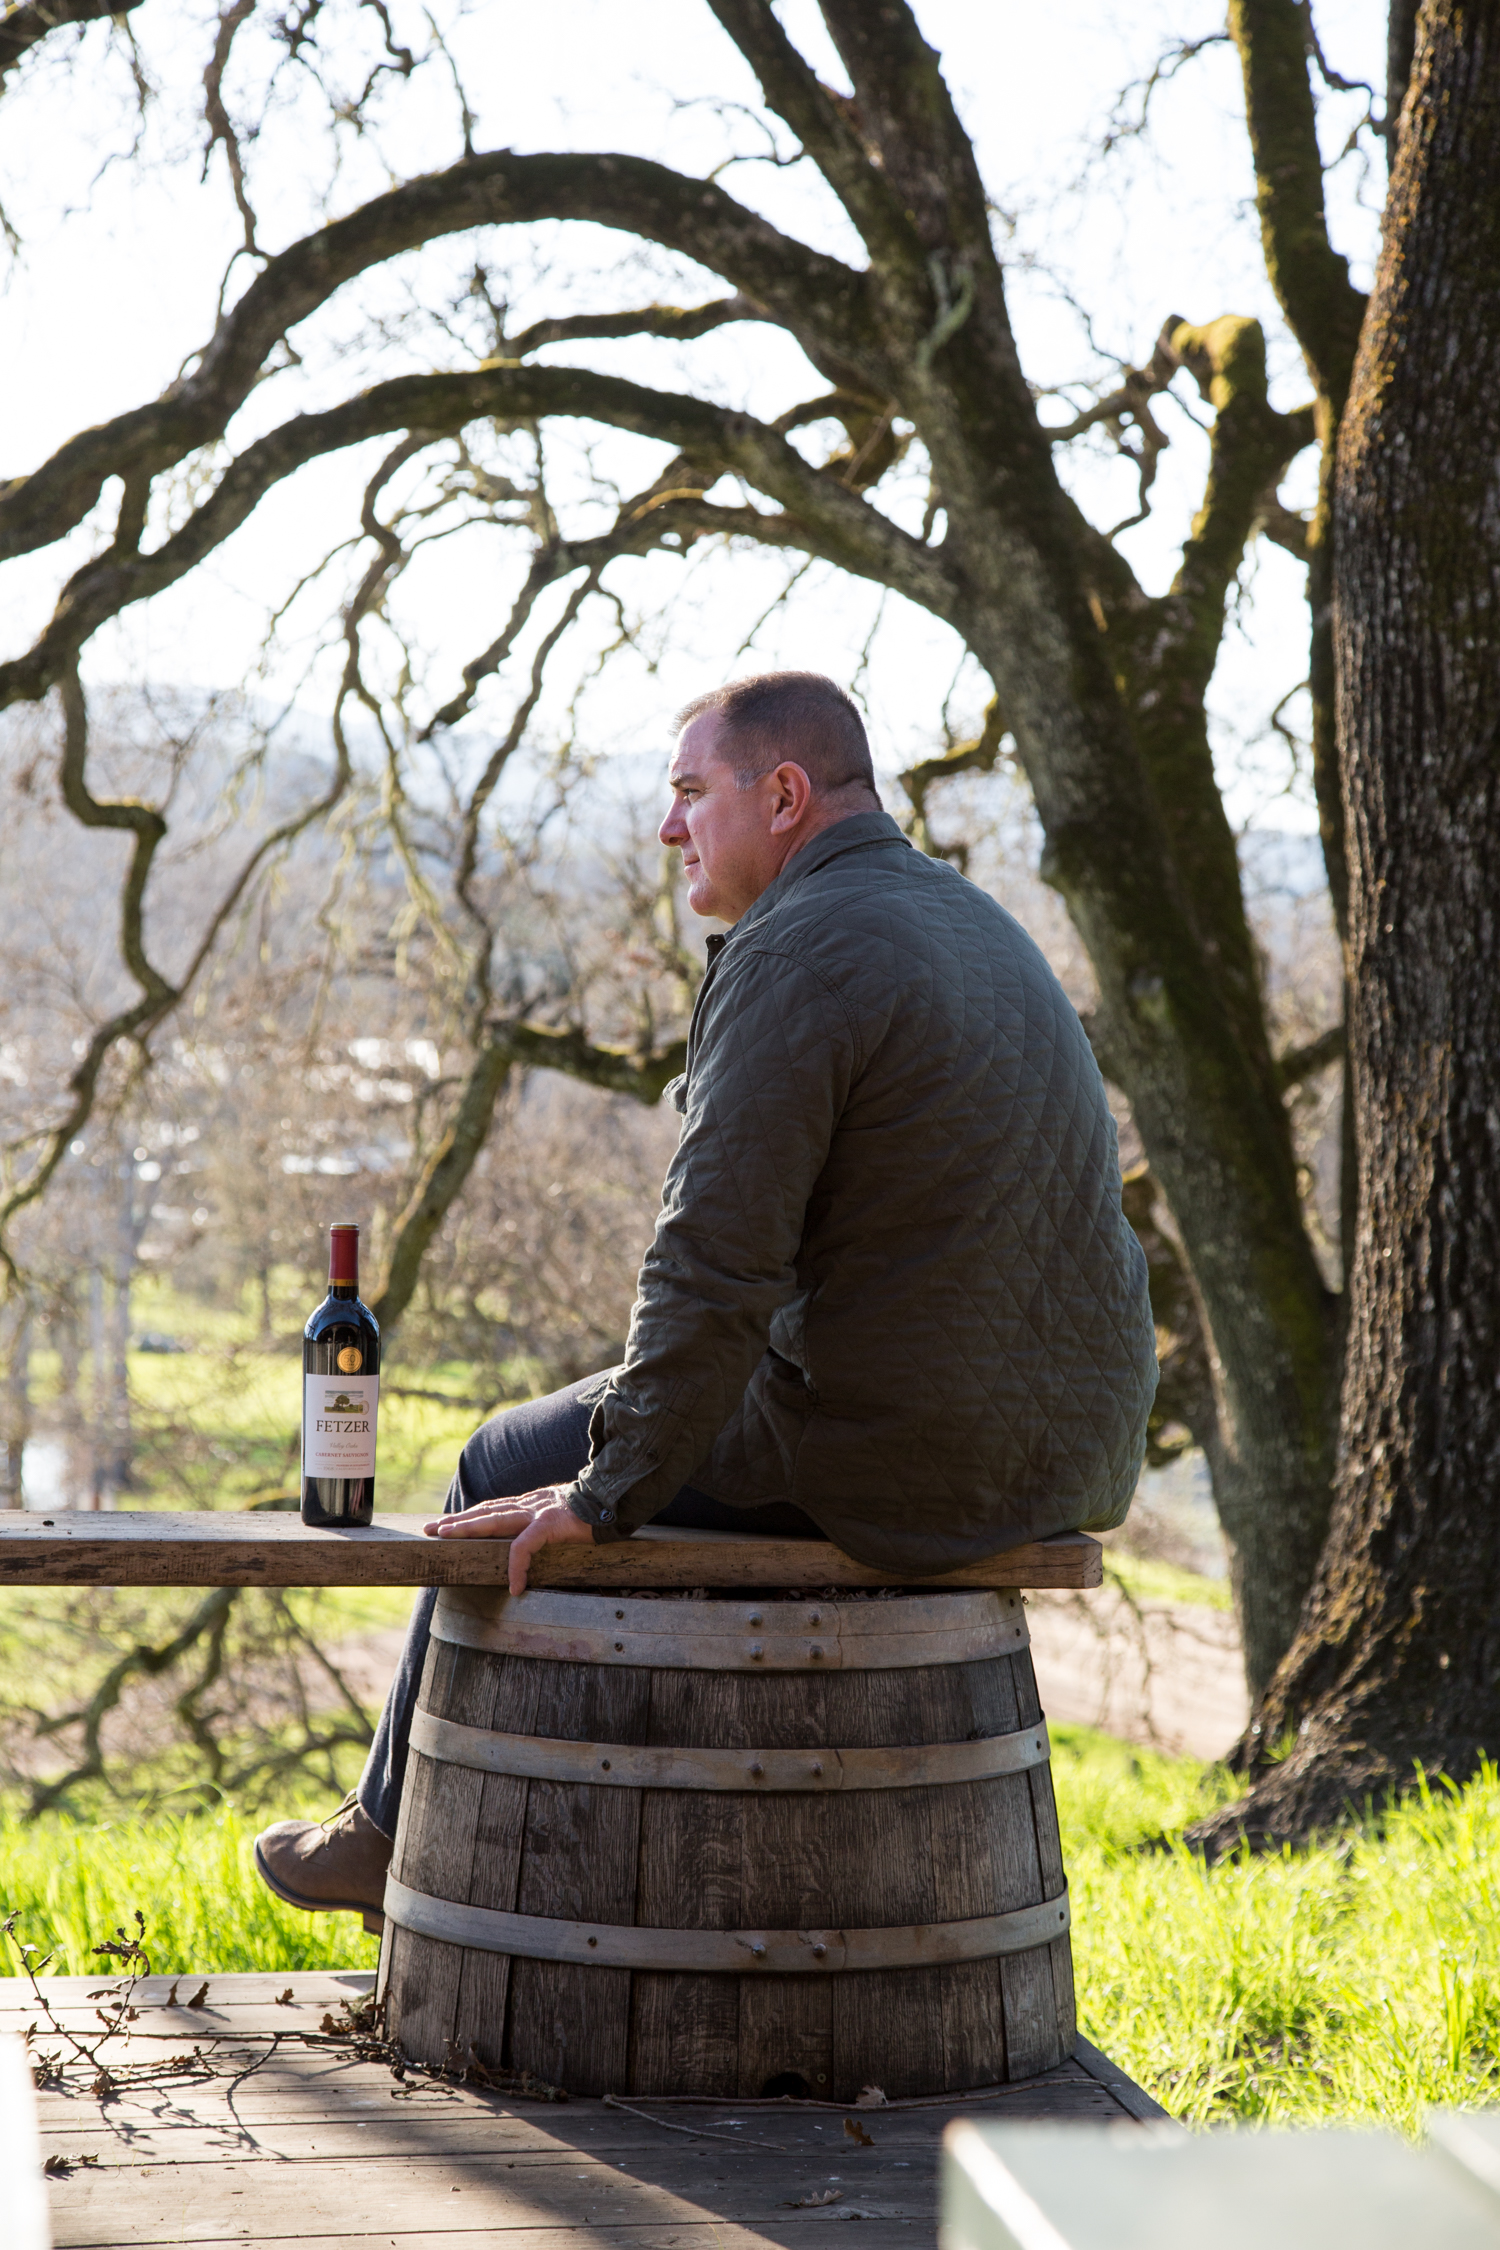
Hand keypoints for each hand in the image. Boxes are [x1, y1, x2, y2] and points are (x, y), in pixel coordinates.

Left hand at [422, 1486, 595, 1594]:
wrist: (616, 1501)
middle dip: (456, 1520)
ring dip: (468, 1527)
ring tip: (446, 1537)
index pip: (493, 1507)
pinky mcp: (550, 1523)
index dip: (469, 1515)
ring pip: (495, 1519)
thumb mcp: (561, 1515)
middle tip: (430, 1529)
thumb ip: (544, 1522)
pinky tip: (514, 1586)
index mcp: (532, 1503)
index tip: (446, 1524)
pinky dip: (516, 1566)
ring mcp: (539, 1511)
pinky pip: (525, 1546)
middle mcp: (530, 1503)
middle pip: (485, 1511)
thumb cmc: (593, 1513)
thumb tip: (531, 1538)